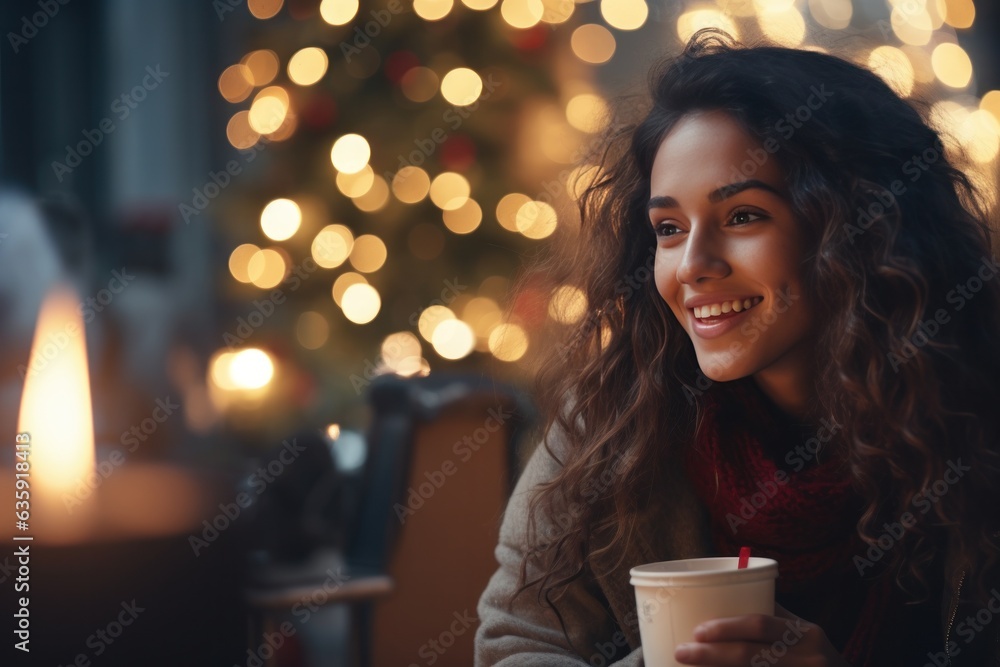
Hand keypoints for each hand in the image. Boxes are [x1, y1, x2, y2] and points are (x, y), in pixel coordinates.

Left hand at [673, 603, 851, 665]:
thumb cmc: (817, 659)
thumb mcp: (806, 635)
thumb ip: (775, 617)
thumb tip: (730, 590)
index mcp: (806, 635)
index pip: (761, 624)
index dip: (726, 627)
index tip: (697, 630)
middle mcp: (809, 659)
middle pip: (749, 656)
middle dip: (711, 655)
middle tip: (682, 652)